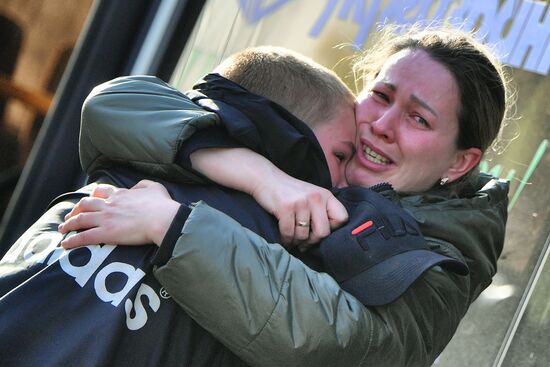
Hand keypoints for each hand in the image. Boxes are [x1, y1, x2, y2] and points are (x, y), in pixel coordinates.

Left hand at [58, 180, 179, 248]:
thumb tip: (136, 187)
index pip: (101, 192)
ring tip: (63, 228)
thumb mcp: (154, 187)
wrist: (161, 219)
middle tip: (71, 216)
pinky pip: (84, 236)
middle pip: (85, 204)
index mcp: (120, 194)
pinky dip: (73, 240)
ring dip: (69, 224)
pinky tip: (66, 244)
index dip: (93, 196)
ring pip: (80, 219)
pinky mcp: (106, 233)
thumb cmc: (161, 205)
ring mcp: (106, 219)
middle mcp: (109, 204)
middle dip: (76, 209)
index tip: (90, 200)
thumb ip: (143, 185)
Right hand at [251, 175, 347, 248]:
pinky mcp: (285, 207)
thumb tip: (325, 239)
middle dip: (312, 241)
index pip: (342, 218)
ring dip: (296, 242)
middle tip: (304, 243)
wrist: (265, 179)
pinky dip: (285, 240)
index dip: (333, 229)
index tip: (319, 230)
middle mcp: (316, 198)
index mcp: (325, 195)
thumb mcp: (311, 196)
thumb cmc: (289, 192)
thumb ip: (321, 211)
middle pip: (323, 232)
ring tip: (292, 239)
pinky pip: (288, 233)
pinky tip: (284, 239)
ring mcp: (301, 202)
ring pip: (303, 235)